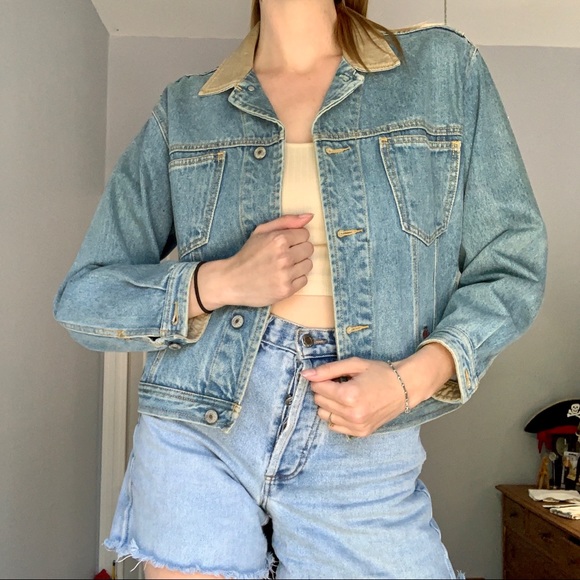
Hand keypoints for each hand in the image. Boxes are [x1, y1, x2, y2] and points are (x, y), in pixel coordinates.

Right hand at [189, 214, 313, 315]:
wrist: (232, 281)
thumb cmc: (248, 255)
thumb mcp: (261, 231)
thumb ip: (286, 221)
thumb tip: (310, 216)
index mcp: (278, 240)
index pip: (305, 234)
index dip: (295, 238)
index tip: (285, 244)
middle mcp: (283, 257)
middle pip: (309, 249)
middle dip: (298, 251)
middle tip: (284, 256)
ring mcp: (285, 275)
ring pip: (308, 264)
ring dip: (298, 265)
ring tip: (283, 267)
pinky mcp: (286, 290)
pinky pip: (304, 280)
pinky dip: (295, 279)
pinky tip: (282, 277)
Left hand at [302, 344, 454, 436]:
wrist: (405, 388)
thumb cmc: (380, 373)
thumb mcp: (354, 365)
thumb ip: (328, 370)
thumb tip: (305, 375)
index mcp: (349, 395)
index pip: (318, 388)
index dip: (321, 379)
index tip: (332, 376)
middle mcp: (352, 414)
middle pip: (319, 402)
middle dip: (325, 391)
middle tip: (340, 384)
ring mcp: (356, 426)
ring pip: (324, 415)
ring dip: (329, 404)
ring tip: (344, 396)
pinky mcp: (361, 433)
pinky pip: (335, 426)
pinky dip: (336, 416)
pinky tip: (348, 407)